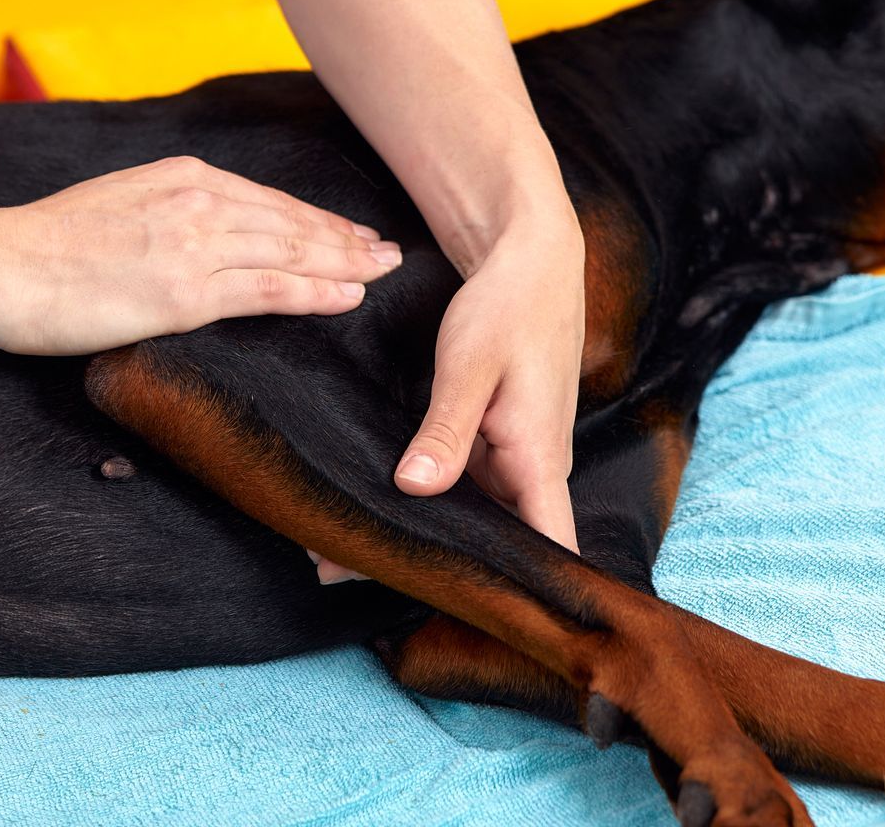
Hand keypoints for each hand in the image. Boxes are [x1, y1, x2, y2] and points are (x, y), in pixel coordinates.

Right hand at [0, 155, 399, 353]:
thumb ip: (166, 210)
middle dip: (345, 238)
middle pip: (292, 223)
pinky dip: (317, 292)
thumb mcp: (119, 203)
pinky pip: (271, 290)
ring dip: (345, 263)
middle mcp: (200, 203)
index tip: (349, 231)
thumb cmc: (44, 244)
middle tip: (389, 250)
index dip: (316, 219)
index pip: (269, 201)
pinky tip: (348, 296)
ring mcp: (197, 246)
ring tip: (382, 272)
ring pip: (293, 253)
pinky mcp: (188, 292)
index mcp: (183, 178)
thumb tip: (195, 230)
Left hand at [309, 213, 584, 583]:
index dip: (523, 594)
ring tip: (334, 545)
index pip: (549, 549)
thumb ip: (446, 429)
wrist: (532, 261)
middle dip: (431, 567)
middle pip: (495, 545)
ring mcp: (512, 461)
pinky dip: (422, 502)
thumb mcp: (470, 363)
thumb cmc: (509, 307)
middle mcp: (532, 471)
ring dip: (418, 533)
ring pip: (471, 518)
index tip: (474, 623)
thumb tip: (415, 488)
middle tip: (339, 570)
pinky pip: (463, 490)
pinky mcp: (494, 446)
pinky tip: (371, 506)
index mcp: (538, 459)